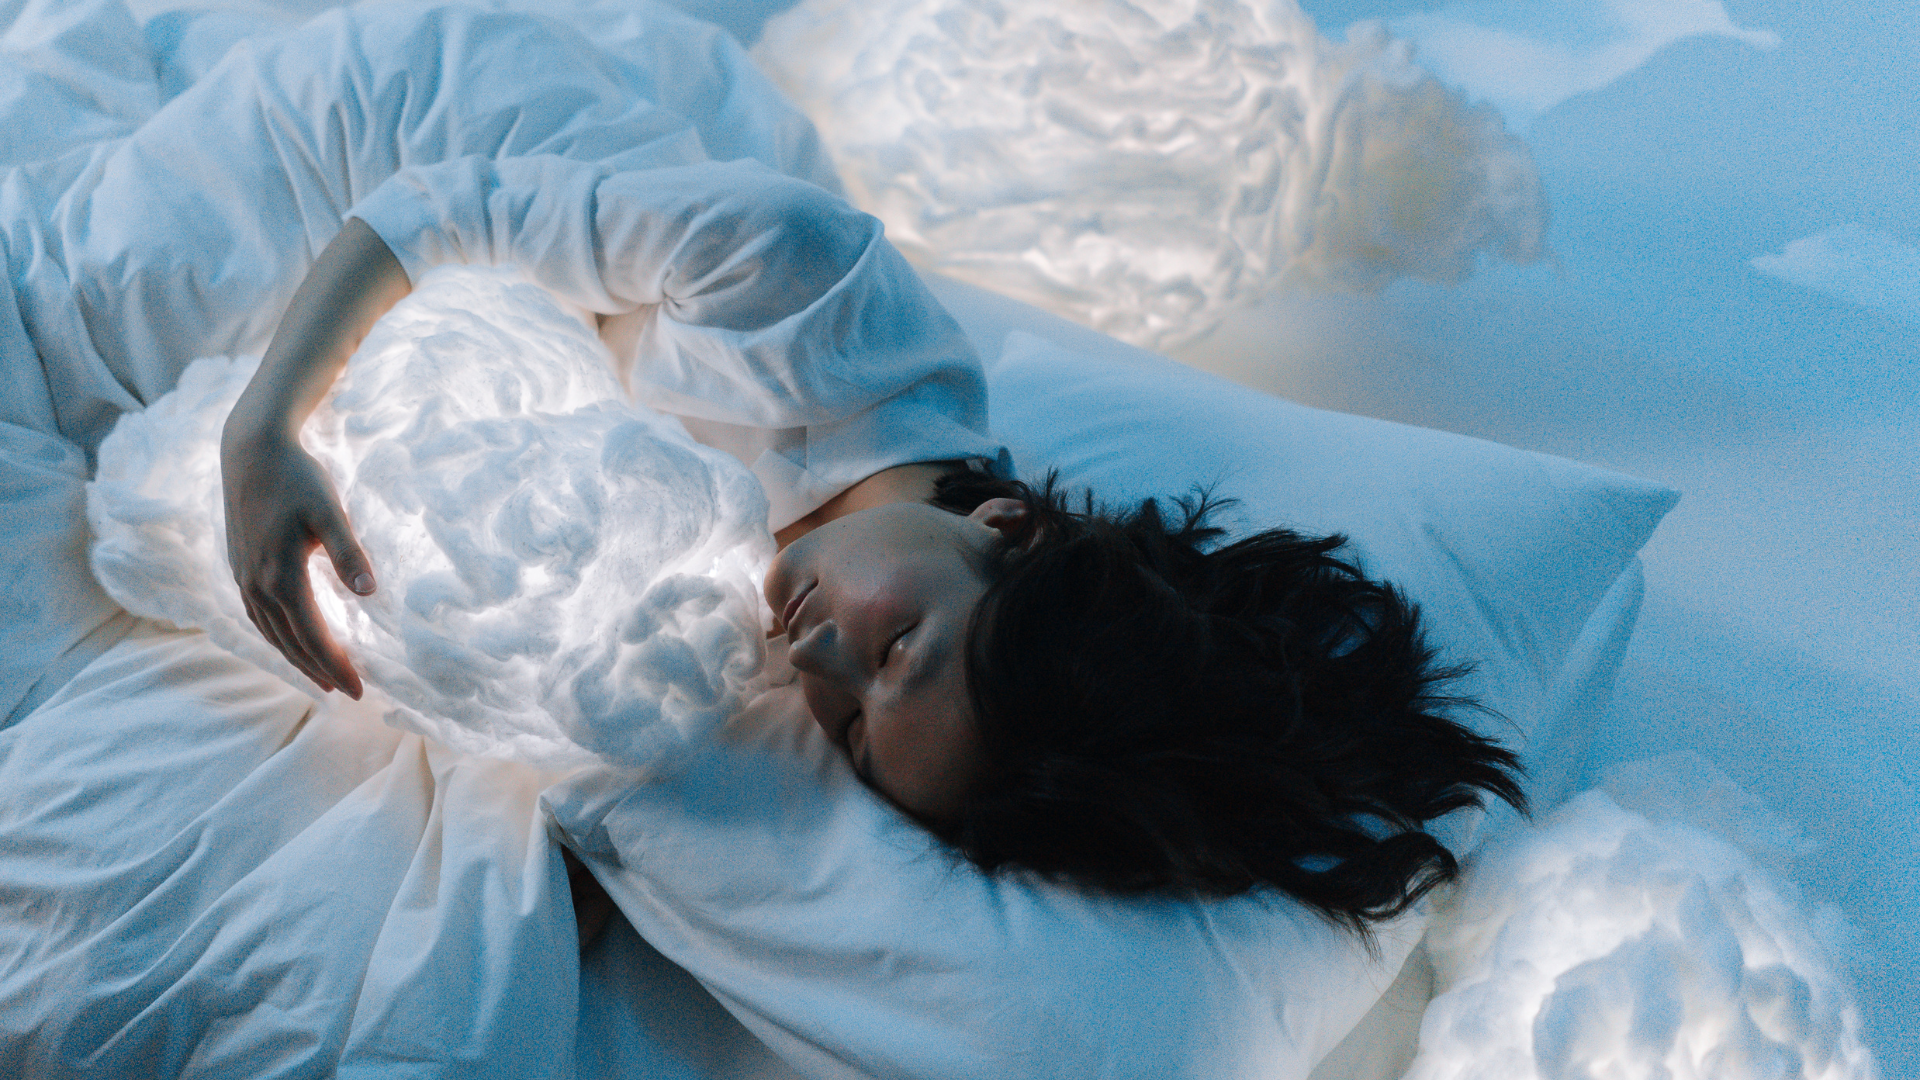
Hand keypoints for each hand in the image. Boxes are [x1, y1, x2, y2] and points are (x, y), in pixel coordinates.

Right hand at [221, 427, 373, 696]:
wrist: (251, 450)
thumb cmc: (298, 478)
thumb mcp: (331, 512)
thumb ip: (350, 553)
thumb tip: (371, 593)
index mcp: (281, 577)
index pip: (314, 637)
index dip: (337, 666)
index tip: (360, 689)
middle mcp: (256, 585)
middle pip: (291, 643)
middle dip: (321, 671)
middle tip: (350, 693)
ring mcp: (243, 577)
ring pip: (271, 634)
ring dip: (296, 659)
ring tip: (322, 678)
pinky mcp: (239, 567)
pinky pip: (258, 617)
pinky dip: (277, 637)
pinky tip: (290, 640)